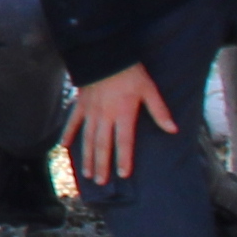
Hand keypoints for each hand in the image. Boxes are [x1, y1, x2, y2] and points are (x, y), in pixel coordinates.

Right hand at [72, 60, 171, 184]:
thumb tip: (172, 130)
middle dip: (102, 164)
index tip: (122, 175)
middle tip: (100, 182)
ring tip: (86, 173)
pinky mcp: (81, 103)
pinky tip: (64, 146)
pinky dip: (68, 133)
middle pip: (102, 145)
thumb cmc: (130, 72)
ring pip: (87, 138)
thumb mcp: (149, 89)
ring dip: (87, 156)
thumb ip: (159, 111)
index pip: (124, 142)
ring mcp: (91, 111)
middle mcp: (105, 116)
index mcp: (123, 113)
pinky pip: (73, 121)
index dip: (123, 159)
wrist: (105, 54)